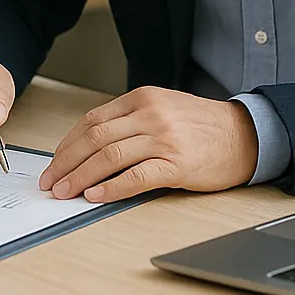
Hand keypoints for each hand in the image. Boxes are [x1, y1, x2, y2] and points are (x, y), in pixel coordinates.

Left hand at [38, 86, 257, 203]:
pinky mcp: (177, 163)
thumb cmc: (200, 126)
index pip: (91, 121)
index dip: (67, 145)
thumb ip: (128, 121)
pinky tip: (96, 196)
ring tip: (65, 192)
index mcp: (141, 98)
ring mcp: (163, 138)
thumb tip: (88, 148)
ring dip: (81, 177)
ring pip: (109, 157)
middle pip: (94, 138)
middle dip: (66, 163)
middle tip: (50, 181)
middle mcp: (149, 114)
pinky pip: (136, 176)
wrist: (244, 135)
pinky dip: (112, 188)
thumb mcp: (161, 109)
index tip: (54, 163)